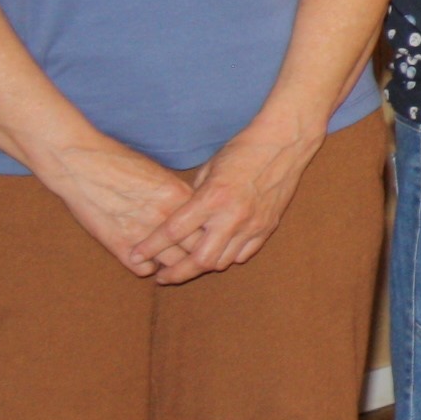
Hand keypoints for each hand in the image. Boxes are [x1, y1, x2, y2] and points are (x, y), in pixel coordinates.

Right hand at [39, 139, 197, 277]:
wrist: (79, 163)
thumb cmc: (119, 163)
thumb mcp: (158, 174)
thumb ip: (179, 195)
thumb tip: (195, 211)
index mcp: (179, 196)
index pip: (209, 226)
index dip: (210, 234)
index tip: (207, 237)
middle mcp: (166, 217)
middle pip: (197, 249)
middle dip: (198, 254)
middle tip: (194, 256)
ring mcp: (143, 233)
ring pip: (173, 265)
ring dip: (173, 266)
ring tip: (171, 263)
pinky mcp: (119, 245)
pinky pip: (144, 271)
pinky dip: (147, 269)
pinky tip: (145, 261)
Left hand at [134, 120, 324, 283]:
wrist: (284, 143)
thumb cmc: (242, 149)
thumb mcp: (209, 168)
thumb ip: (194, 198)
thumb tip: (181, 218)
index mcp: (212, 198)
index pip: (174, 231)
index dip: (151, 247)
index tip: (136, 256)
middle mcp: (232, 216)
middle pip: (199, 260)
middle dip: (176, 273)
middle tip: (162, 275)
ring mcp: (252, 225)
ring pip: (221, 262)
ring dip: (201, 266)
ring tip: (187, 265)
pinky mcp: (267, 227)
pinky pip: (243, 255)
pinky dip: (226, 257)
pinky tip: (216, 253)